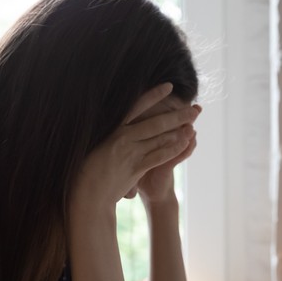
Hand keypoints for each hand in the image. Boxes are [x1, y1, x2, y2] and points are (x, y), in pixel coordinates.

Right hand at [71, 84, 199, 211]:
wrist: (86, 194)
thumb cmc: (86, 169)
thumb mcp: (95, 144)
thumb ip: (109, 132)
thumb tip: (116, 118)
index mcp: (112, 128)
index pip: (136, 106)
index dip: (154, 95)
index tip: (169, 86)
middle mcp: (123, 138)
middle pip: (156, 123)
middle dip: (177, 116)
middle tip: (194, 109)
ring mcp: (131, 153)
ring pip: (160, 138)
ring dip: (180, 131)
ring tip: (193, 122)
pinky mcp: (137, 168)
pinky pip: (160, 155)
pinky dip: (174, 148)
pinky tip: (185, 143)